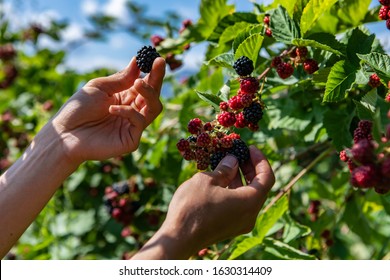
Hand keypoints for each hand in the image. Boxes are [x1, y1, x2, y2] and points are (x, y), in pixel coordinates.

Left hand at [49, 57, 165, 163]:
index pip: (145, 84)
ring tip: (138, 83)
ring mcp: (133, 126)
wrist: (64, 134)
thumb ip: (121, 78)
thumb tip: (138, 60)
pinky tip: (112, 109)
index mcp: (125, 98)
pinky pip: (140, 122)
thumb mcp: (99, 87)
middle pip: (153, 95)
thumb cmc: (78, 109)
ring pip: (154, 108)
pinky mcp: (131, 140)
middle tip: (159, 63)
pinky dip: (128, 112)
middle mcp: (132, 111)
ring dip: (149, 93)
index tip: (158, 58)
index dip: (153, 72)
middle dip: (157, 78)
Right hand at [132, 146, 274, 258]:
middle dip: (250, 169)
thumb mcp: (207, 180)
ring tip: (227, 164)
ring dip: (240, 179)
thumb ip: (224, 169)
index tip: (250, 148)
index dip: (260, 160)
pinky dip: (234, 191)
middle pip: (259, 187)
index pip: (266, 177)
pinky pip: (238, 206)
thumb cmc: (192, 206)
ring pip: (247, 197)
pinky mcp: (230, 228)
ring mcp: (240, 224)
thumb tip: (233, 161)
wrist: (178, 238)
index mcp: (250, 202)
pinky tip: (220, 180)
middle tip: (239, 154)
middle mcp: (250, 215)